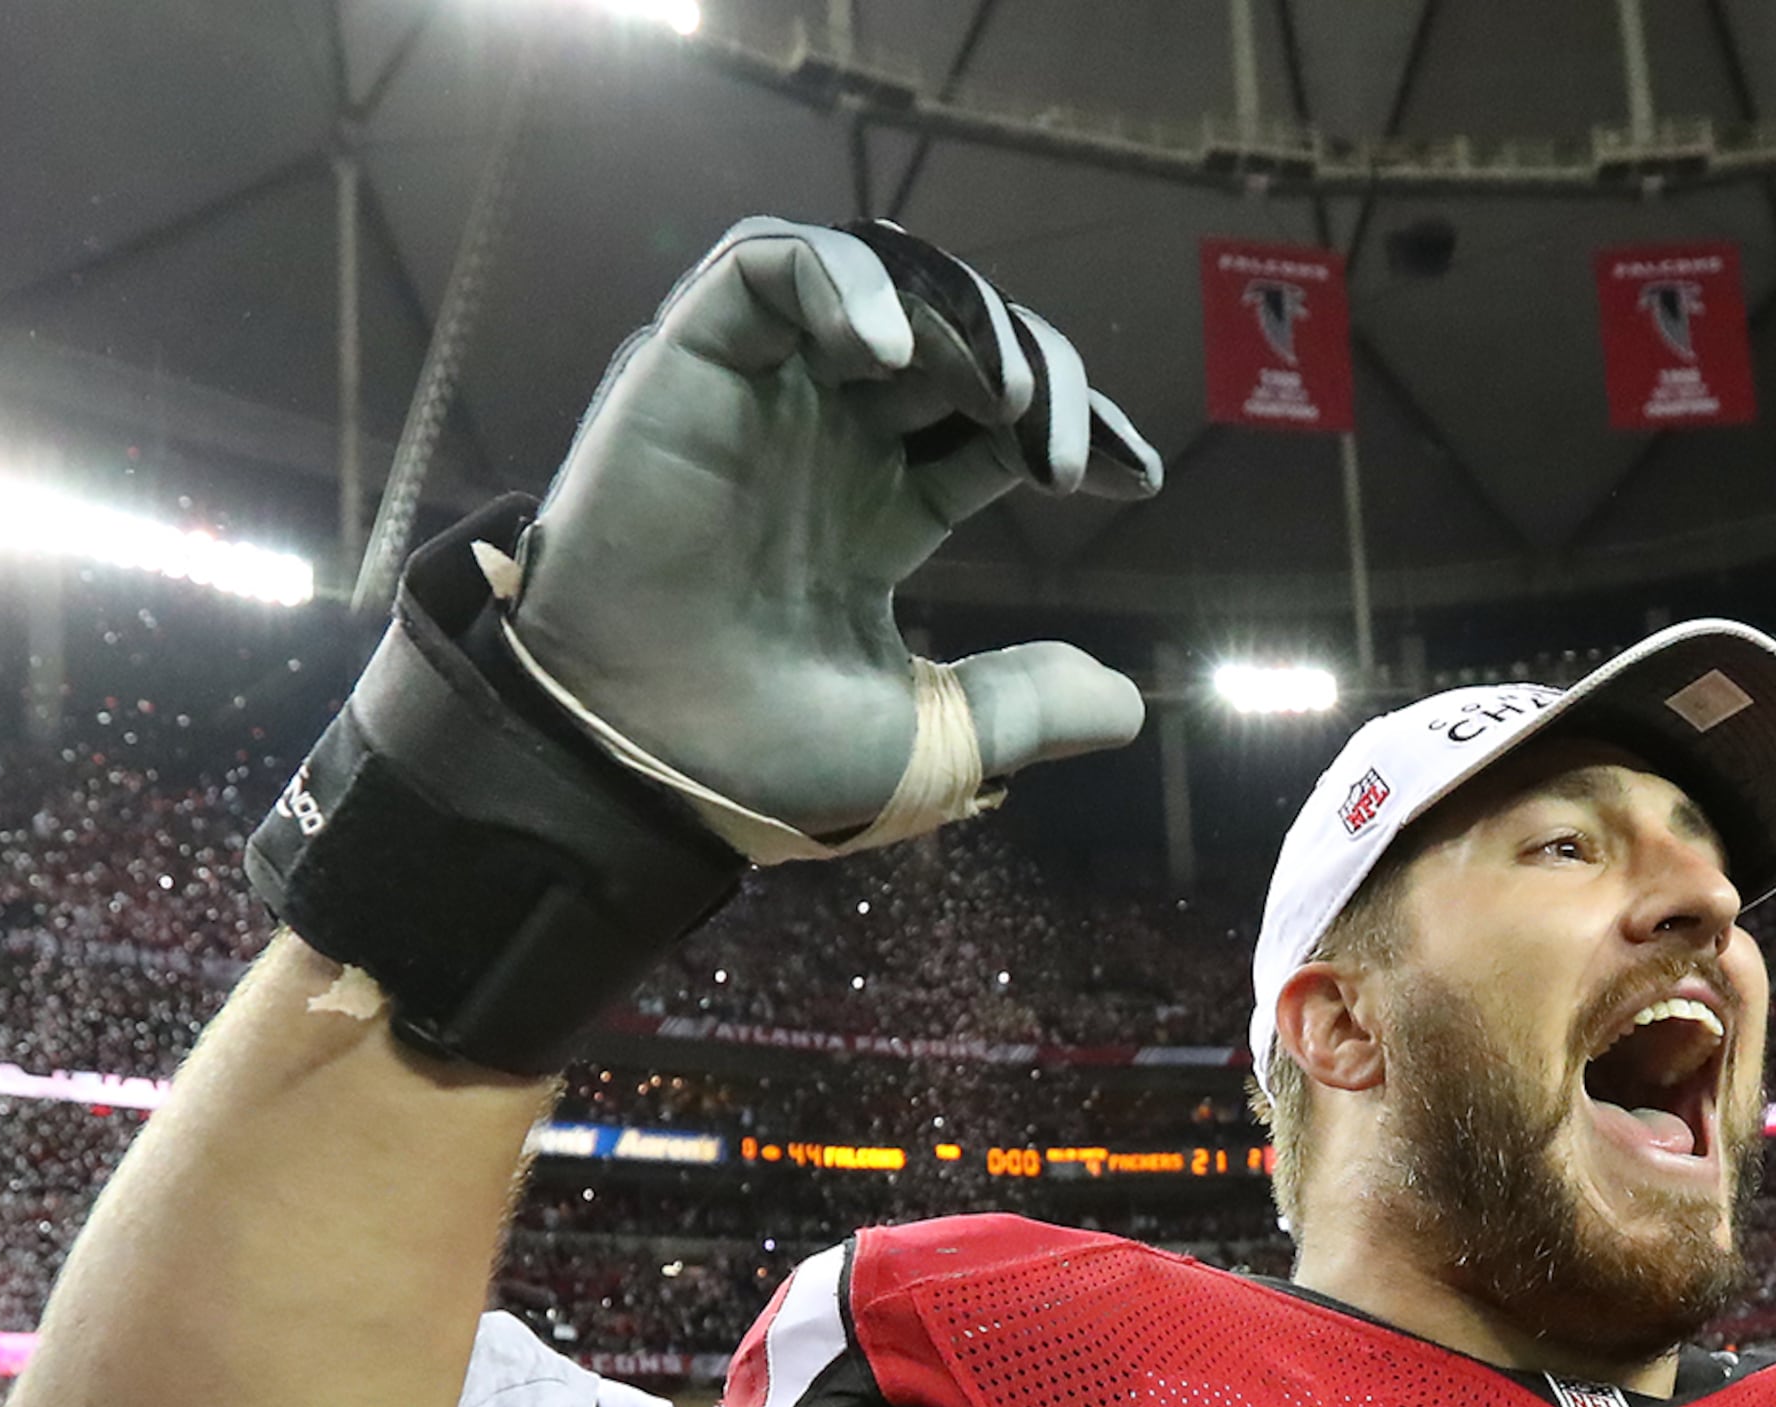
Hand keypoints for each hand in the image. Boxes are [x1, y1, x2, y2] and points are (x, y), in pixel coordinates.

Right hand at [514, 219, 1158, 857]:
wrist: (641, 770)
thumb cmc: (760, 769)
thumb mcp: (928, 743)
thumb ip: (1022, 706)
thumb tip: (1129, 707)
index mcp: (876, 514)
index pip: (992, 424)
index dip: (1075, 429)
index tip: (1134, 474)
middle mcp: (825, 445)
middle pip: (955, 343)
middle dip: (1033, 368)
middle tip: (1062, 444)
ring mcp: (761, 400)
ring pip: (878, 286)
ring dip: (957, 317)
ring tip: (1002, 395)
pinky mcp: (691, 365)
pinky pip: (769, 265)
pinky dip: (841, 282)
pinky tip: (888, 355)